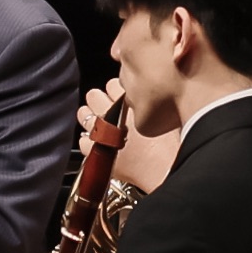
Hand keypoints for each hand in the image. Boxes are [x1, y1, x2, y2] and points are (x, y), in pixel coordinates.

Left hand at [84, 76, 177, 192]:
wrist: (162, 169)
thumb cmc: (169, 146)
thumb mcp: (165, 116)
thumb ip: (151, 105)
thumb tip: (145, 100)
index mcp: (129, 101)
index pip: (112, 84)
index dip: (116, 91)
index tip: (120, 97)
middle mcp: (112, 113)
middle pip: (93, 95)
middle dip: (99, 100)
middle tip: (107, 109)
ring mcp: (101, 132)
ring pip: (83, 114)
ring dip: (90, 117)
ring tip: (100, 123)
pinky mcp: (94, 151)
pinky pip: (82, 140)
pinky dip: (88, 141)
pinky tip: (98, 143)